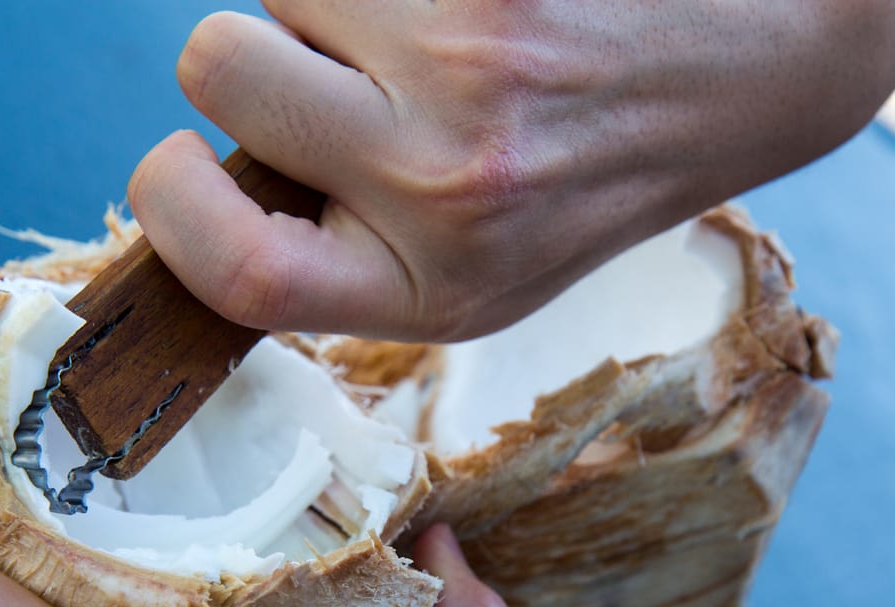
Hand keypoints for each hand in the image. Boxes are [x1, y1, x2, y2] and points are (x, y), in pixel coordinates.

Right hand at [129, 1, 894, 340]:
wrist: (727, 84)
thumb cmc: (572, 188)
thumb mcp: (469, 281)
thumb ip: (336, 261)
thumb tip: (199, 193)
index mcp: (426, 289)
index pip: (240, 268)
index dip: (167, 207)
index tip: (171, 163)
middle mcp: (448, 182)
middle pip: (217, 64)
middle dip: (241, 57)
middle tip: (328, 78)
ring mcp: (475, 60)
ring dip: (327, 10)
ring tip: (426, 43)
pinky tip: (458, 12)